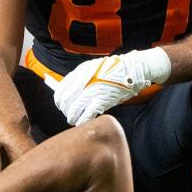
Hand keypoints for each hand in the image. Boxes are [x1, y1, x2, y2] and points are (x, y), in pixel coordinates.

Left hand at [53, 48, 170, 125]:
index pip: (61, 89)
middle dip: (65, 110)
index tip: (61, 104)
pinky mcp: (102, 101)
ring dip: (71, 117)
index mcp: (80, 72)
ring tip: (73, 120)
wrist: (132, 68)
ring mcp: (92, 92)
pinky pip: (86, 115)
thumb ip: (81, 78)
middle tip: (68, 114)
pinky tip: (82, 123)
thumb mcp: (93, 67)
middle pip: (65, 101)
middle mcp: (83, 82)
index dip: (59, 100)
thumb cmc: (114, 69)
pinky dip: (82, 121)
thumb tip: (69, 90)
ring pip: (73, 109)